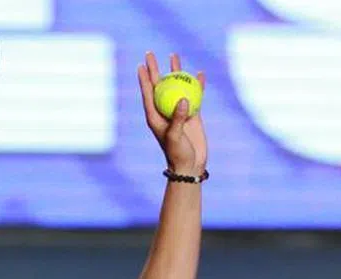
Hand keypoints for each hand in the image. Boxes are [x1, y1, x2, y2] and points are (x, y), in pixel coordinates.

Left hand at [137, 51, 207, 175]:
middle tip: (150, 53)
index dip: (143, 78)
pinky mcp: (192, 113)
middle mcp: (164, 110)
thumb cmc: (178, 153)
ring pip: (176, 86)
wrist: (190, 163)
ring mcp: (178, 110)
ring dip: (175, 71)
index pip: (147, 93)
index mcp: (154, 115)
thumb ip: (178, 118)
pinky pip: (195, 94)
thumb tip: (184, 99)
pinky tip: (200, 74)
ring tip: (173, 56)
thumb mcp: (175, 137)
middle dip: (154, 68)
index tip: (140, 64)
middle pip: (158, 84)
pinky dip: (198, 84)